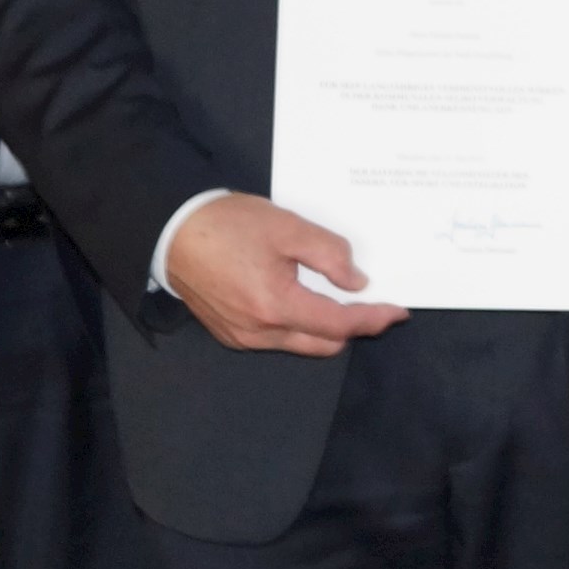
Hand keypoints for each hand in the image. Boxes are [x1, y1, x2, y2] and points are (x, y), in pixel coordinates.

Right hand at [163, 193, 409, 355]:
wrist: (170, 232)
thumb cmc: (227, 225)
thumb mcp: (287, 227)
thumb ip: (329, 254)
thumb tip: (357, 282)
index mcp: (275, 305)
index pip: (339, 325)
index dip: (373, 319)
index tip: (398, 311)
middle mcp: (258, 332)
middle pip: (324, 343)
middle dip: (352, 326)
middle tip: (369, 299)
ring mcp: (241, 337)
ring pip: (301, 343)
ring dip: (325, 326)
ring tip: (335, 293)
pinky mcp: (230, 333)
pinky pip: (277, 338)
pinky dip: (298, 324)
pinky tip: (301, 296)